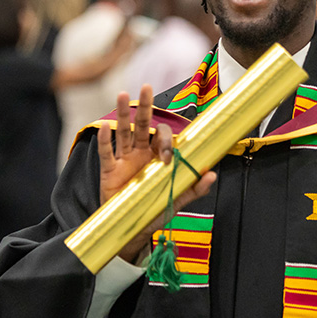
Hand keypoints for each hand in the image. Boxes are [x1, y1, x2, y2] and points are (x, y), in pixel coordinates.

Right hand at [98, 85, 215, 263]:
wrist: (132, 230)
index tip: (166, 156)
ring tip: (123, 95)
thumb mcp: (178, 199)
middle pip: (142, 125)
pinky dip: (104, 140)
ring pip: (123, 133)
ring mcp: (124, 160)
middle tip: (146, 87)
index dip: (165, 140)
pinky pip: (106, 153)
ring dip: (123, 114)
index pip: (162, 137)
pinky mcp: (109, 171)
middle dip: (144, 107)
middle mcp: (140, 153)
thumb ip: (195, 188)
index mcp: (158, 156)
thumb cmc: (154, 212)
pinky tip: (104, 126)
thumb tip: (212, 174)